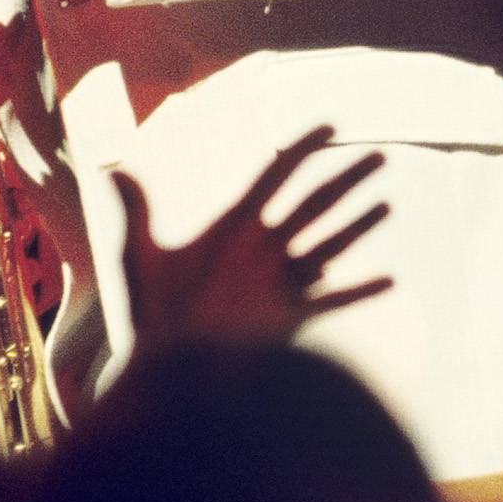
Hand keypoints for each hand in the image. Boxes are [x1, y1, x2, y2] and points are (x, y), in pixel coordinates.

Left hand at [115, 127, 391, 352]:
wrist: (166, 376)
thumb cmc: (152, 318)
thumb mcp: (142, 260)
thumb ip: (136, 213)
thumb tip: (112, 168)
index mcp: (235, 226)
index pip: (277, 175)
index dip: (303, 148)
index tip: (331, 125)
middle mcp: (263, 249)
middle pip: (314, 203)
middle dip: (347, 180)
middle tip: (380, 156)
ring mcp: (279, 282)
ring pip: (329, 244)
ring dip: (359, 225)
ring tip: (387, 204)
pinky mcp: (289, 317)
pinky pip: (333, 299)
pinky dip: (360, 290)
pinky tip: (390, 279)